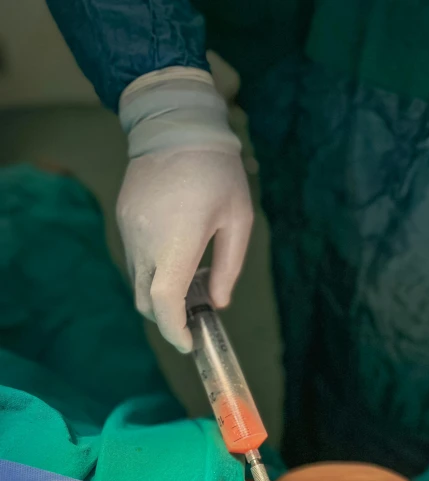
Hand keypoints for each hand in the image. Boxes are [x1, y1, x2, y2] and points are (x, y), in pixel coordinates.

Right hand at [117, 64, 252, 352]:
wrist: (175, 122)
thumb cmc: (217, 170)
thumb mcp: (238, 219)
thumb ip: (229, 267)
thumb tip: (218, 302)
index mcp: (177, 241)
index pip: (164, 301)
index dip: (175, 331)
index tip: (190, 344)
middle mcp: (145, 241)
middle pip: (145, 301)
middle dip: (168, 319)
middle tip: (193, 317)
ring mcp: (128, 230)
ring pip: (137, 282)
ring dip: (159, 295)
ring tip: (189, 282)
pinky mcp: (123, 219)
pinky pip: (134, 259)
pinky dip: (151, 272)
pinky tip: (175, 257)